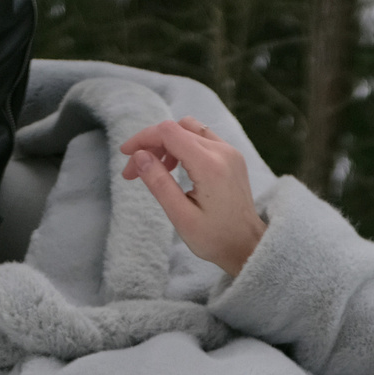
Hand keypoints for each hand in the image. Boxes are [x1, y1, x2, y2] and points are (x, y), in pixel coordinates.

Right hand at [119, 117, 265, 275]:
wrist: (247, 246)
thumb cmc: (215, 238)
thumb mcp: (180, 216)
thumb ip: (159, 183)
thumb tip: (139, 156)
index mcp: (209, 165)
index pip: (168, 132)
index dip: (143, 139)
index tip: (126, 156)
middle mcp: (222, 151)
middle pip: (177, 129)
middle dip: (151, 145)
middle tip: (135, 171)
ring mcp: (230, 151)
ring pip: (190, 129)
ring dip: (167, 143)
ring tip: (157, 169)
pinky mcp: (232, 156)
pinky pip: (202, 138)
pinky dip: (183, 145)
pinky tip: (176, 167)